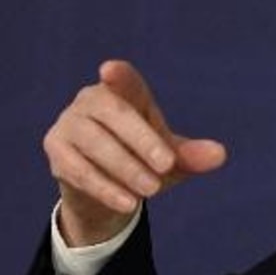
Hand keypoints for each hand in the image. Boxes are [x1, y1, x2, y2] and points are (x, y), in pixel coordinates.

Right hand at [42, 59, 226, 246]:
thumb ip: (191, 156)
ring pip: (95, 143)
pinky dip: (105, 187)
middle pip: (114, 114)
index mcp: (123, 92)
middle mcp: (91, 100)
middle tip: (167, 166)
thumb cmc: (142, 162)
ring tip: (152, 190)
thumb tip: (219, 155)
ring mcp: (69, 123)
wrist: (107, 193)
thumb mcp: (170, 162)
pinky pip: (78, 169)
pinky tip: (127, 203)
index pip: (124, 80)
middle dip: (142, 140)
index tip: (110, 70)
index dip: (120, 76)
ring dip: (125, 168)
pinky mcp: (56, 150)